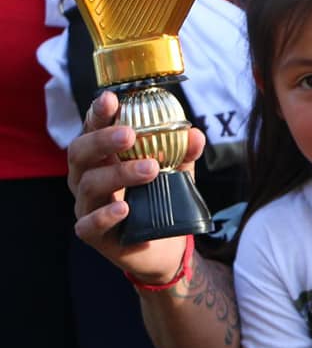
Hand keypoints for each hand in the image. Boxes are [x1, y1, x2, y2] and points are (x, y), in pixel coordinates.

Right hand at [68, 90, 205, 282]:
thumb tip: (195, 134)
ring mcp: (86, 206)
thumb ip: (183, 154)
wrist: (164, 248)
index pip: (92, 129)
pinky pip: (89, 224)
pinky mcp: (92, 234)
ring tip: (150, 169)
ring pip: (89, 185)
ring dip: (119, 174)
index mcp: (102, 157)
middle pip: (79, 152)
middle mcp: (87, 178)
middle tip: (130, 134)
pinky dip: (105, 215)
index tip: (110, 99)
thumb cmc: (162, 201)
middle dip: (102, 139)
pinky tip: (123, 207)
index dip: (98, 113)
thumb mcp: (177, 173)